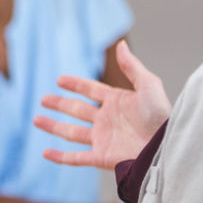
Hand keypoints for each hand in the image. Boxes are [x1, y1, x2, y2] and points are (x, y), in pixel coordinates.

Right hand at [33, 40, 170, 168]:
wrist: (166, 146)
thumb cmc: (162, 116)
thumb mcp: (148, 85)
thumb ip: (132, 66)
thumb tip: (120, 45)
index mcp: (117, 102)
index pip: (91, 91)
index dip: (76, 85)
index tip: (60, 80)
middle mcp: (107, 120)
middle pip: (77, 110)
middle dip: (60, 104)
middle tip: (44, 99)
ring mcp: (103, 139)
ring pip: (71, 132)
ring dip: (53, 126)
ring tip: (37, 119)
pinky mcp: (102, 157)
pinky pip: (76, 158)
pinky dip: (60, 157)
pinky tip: (46, 153)